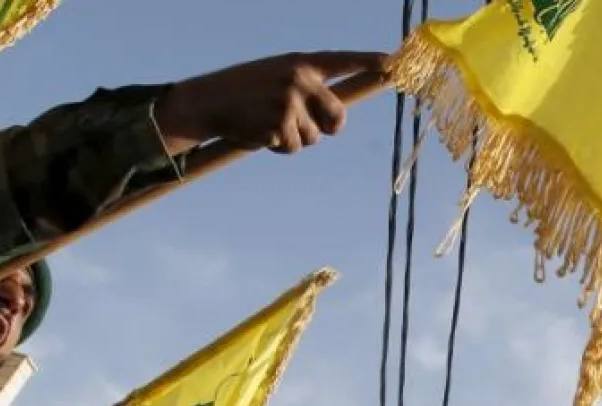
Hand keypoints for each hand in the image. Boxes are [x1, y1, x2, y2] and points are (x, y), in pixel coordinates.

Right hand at [154, 51, 387, 153]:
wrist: (208, 100)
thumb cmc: (242, 90)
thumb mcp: (275, 75)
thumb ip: (305, 87)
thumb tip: (334, 117)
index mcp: (301, 63)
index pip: (342, 61)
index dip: (369, 62)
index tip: (392, 65)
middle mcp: (300, 80)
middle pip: (338, 117)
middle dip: (329, 128)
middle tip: (312, 128)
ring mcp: (291, 104)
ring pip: (312, 138)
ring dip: (293, 139)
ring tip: (268, 124)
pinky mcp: (279, 127)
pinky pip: (291, 148)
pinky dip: (277, 147)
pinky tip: (259, 132)